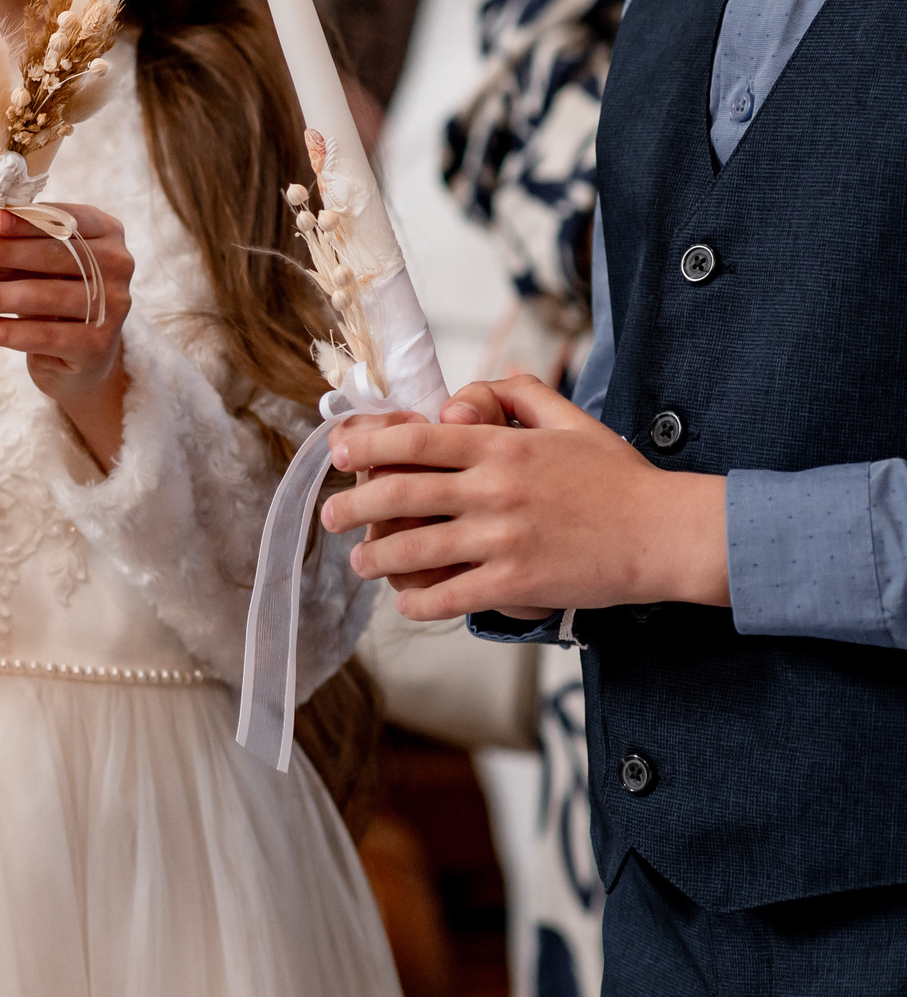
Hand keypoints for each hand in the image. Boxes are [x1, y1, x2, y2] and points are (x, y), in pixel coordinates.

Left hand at [0, 203, 134, 464]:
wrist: (76, 357)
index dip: (26, 220)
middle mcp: (120, 265)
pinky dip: (6, 331)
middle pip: (56, 256)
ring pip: (47, 296)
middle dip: (7, 253)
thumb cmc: (50, 291)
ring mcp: (115, 307)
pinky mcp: (99, 346)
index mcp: (107, 232)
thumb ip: (17, 239)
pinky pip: (44, 336)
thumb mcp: (37, 260)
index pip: (65, 220)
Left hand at [321, 374, 729, 622]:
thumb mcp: (571, 419)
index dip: (367, 445)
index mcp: (501, 448)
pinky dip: (421, 602)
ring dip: (376, 558)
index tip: (340, 453)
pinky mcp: (517, 584)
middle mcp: (493, 492)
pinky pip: (452, 595)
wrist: (668, 533)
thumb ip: (518, 394)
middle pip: (400, 494)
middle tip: (329, 516)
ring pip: (415, 549)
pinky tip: (407, 602)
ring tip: (361, 563)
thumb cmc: (620, 478)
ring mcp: (502, 540)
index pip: (415, 440)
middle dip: (353, 506)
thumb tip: (465, 398)